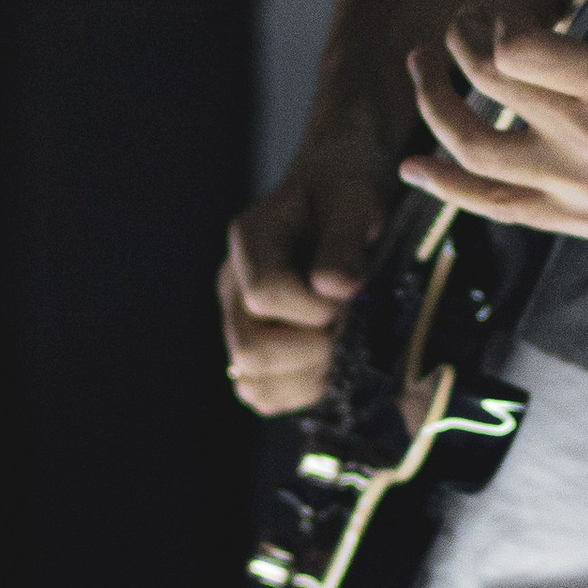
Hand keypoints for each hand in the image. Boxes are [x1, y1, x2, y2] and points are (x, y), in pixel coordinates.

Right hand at [220, 157, 386, 417]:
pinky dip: (299, 390)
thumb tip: (335, 288)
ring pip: (251, 380)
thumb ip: (344, 240)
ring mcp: (238, 317)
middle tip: (347, 327)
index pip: (264, 294)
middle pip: (249, 348)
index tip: (348, 295)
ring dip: (306, 376)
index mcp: (250, 240)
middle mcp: (233, 282)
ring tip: (339, 345)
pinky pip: (262, 393)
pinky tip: (329, 363)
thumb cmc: (346, 194)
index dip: (314, 308)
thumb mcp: (355, 201)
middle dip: (310, 350)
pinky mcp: (254, 343)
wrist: (337, 195)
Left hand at [400, 0, 587, 295]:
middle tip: (472, 20)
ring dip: (434, 106)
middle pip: (487, 85)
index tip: (544, 2)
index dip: (510, 13)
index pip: (516, 48)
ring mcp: (581, 188)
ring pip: (474, 151)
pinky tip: (416, 166)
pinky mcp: (584, 221)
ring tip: (422, 72)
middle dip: (467, 40)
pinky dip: (448, 187)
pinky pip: (497, 209)